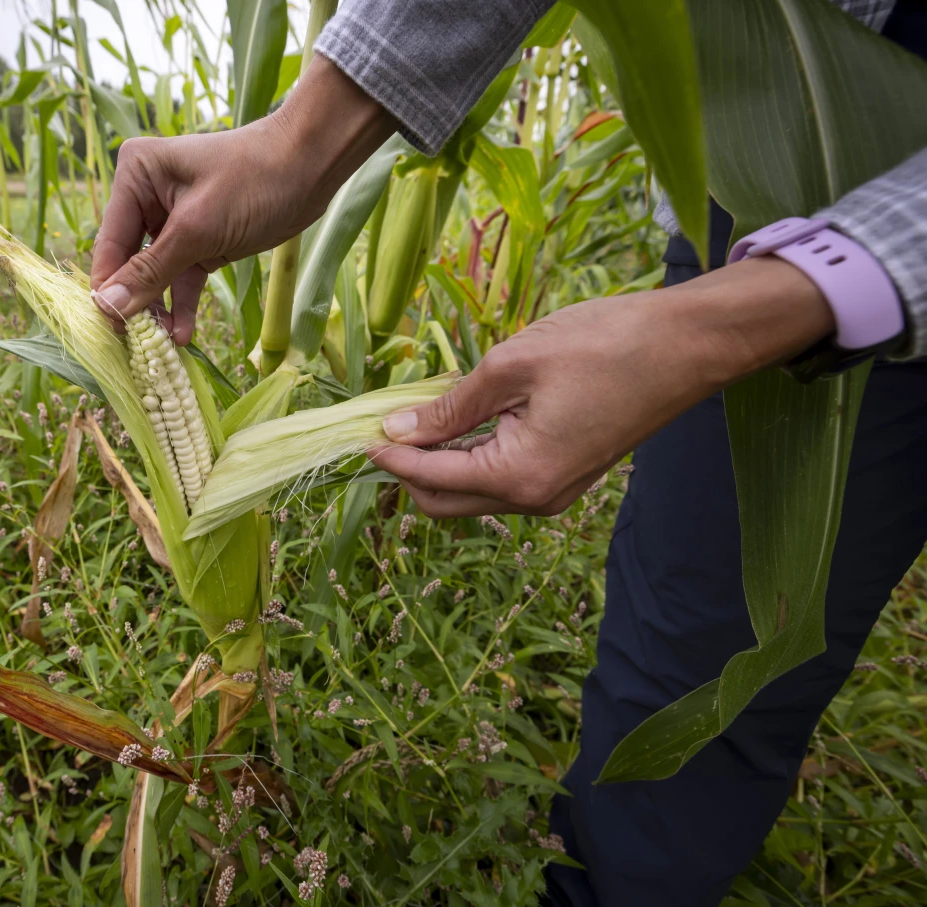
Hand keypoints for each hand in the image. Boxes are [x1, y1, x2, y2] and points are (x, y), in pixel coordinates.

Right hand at [90, 57, 394, 343]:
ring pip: (154, 275)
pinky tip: (182, 335)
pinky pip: (180, 277)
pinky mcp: (198, 240)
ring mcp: (172, 220)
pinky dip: (181, 304)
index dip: (108, 288)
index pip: (109, 243)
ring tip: (160, 346)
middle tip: (136, 347)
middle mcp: (146, 196)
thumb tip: (106, 307)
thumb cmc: (254, 182)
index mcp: (134, 176)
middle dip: (134, 302)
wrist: (312, 167)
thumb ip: (150, 271)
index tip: (109, 331)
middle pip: (128, 262)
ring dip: (158, 309)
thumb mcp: (197, 230)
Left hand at [369, 257, 836, 517]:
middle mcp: (535, 499)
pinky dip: (471, 457)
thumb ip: (450, 406)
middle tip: (384, 422)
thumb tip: (397, 431)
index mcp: (519, 476)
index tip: (356, 432)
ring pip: (471, 494)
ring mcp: (554, 493)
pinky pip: (501, 480)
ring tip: (421, 412)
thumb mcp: (512, 366)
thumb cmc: (604, 345)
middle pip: (443, 502)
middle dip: (407, 470)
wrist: (688, 345)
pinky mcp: (566, 476)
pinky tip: (463, 417)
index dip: (387, 457)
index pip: (429, 479)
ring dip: (439, 464)